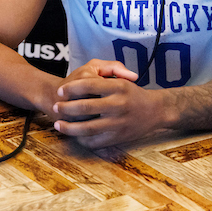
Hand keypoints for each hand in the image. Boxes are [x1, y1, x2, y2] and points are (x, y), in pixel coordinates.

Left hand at [51, 59, 165, 148]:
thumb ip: (108, 69)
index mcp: (118, 87)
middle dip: (66, 108)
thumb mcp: (123, 77)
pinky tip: (74, 136)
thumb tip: (85, 80)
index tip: (60, 91)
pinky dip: (82, 140)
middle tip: (55, 107)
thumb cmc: (132, 93)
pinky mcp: (119, 138)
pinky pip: (96, 142)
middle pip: (85, 107)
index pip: (88, 85)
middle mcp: (118, 104)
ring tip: (58, 125)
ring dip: (69, 128)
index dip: (70, 88)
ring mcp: (118, 123)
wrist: (155, 111)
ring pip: (88, 128)